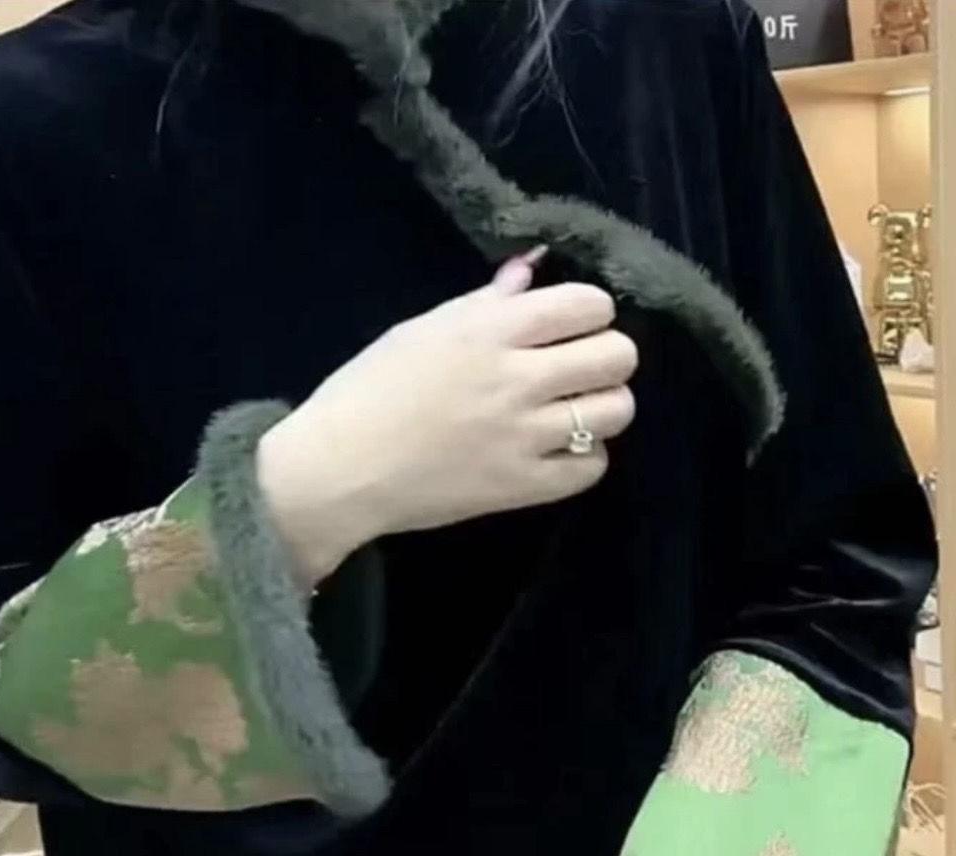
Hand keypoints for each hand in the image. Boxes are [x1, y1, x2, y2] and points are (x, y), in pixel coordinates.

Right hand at [257, 262, 635, 585]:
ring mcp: (524, 436)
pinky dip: (585, 458)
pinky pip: (591, 469)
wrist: (338, 470)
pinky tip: (559, 451)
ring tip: (574, 411)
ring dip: (603, 406)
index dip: (592, 311)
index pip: (588, 304)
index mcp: (490, 331)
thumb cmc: (367, 392)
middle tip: (581, 368)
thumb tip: (531, 268)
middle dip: (608, 355)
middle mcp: (517, 379)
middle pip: (617, 356)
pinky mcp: (521, 486)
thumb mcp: (420, 331)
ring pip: (615, 411)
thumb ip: (484, 302)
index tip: (574, 324)